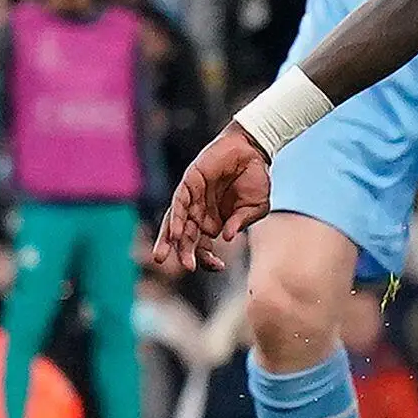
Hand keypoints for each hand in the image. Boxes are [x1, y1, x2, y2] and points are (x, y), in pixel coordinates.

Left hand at [149, 125, 273, 272]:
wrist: (253, 150)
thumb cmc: (254, 179)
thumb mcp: (255, 207)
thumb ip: (241, 222)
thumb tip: (228, 238)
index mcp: (213, 224)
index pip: (203, 248)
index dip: (207, 259)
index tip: (220, 266)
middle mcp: (199, 214)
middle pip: (185, 239)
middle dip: (183, 254)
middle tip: (187, 267)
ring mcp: (193, 199)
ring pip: (176, 223)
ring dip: (169, 240)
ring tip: (163, 257)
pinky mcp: (189, 182)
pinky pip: (179, 203)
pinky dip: (177, 218)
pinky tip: (177, 232)